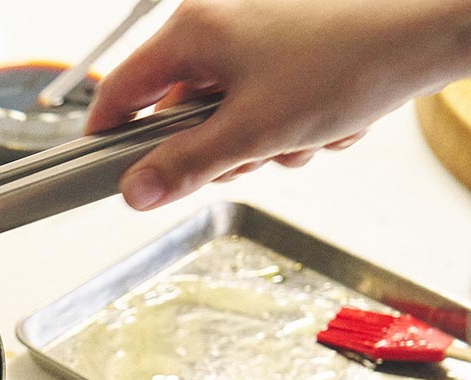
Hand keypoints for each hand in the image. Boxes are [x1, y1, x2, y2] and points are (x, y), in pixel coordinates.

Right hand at [87, 0, 470, 208]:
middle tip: (249, 156)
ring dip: (262, 144)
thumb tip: (133, 193)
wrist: (429, 33)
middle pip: (179, 114)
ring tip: (301, 135)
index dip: (109, 139)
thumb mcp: (251, 133)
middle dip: (218, 150)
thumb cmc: (349, 63)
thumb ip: (184, 167)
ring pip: (227, 118)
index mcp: (192, 34)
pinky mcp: (285, 51)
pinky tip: (323, 122)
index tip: (107, 175)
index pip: (120, 92)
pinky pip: (264, 107)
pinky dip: (290, 127)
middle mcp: (216, 28)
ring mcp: (252, 38)